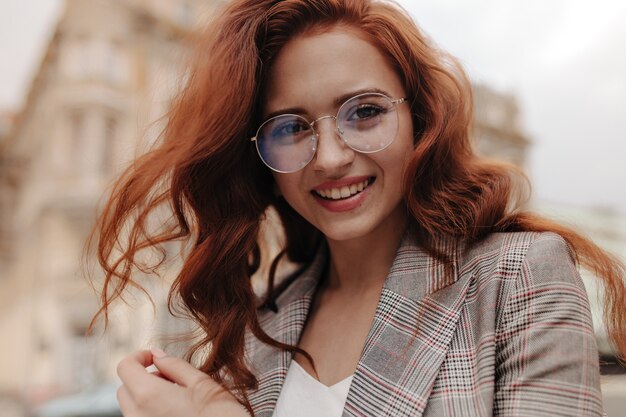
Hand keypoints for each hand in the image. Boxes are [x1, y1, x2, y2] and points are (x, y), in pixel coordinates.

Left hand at [116, 348, 248, 416]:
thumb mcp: (203, 384)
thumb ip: (175, 366)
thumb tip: (157, 355)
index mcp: (149, 396)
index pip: (125, 368)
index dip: (139, 356)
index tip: (154, 357)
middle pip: (124, 389)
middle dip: (142, 378)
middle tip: (171, 378)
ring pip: (132, 408)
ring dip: (146, 397)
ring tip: (177, 398)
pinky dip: (152, 413)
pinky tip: (177, 413)